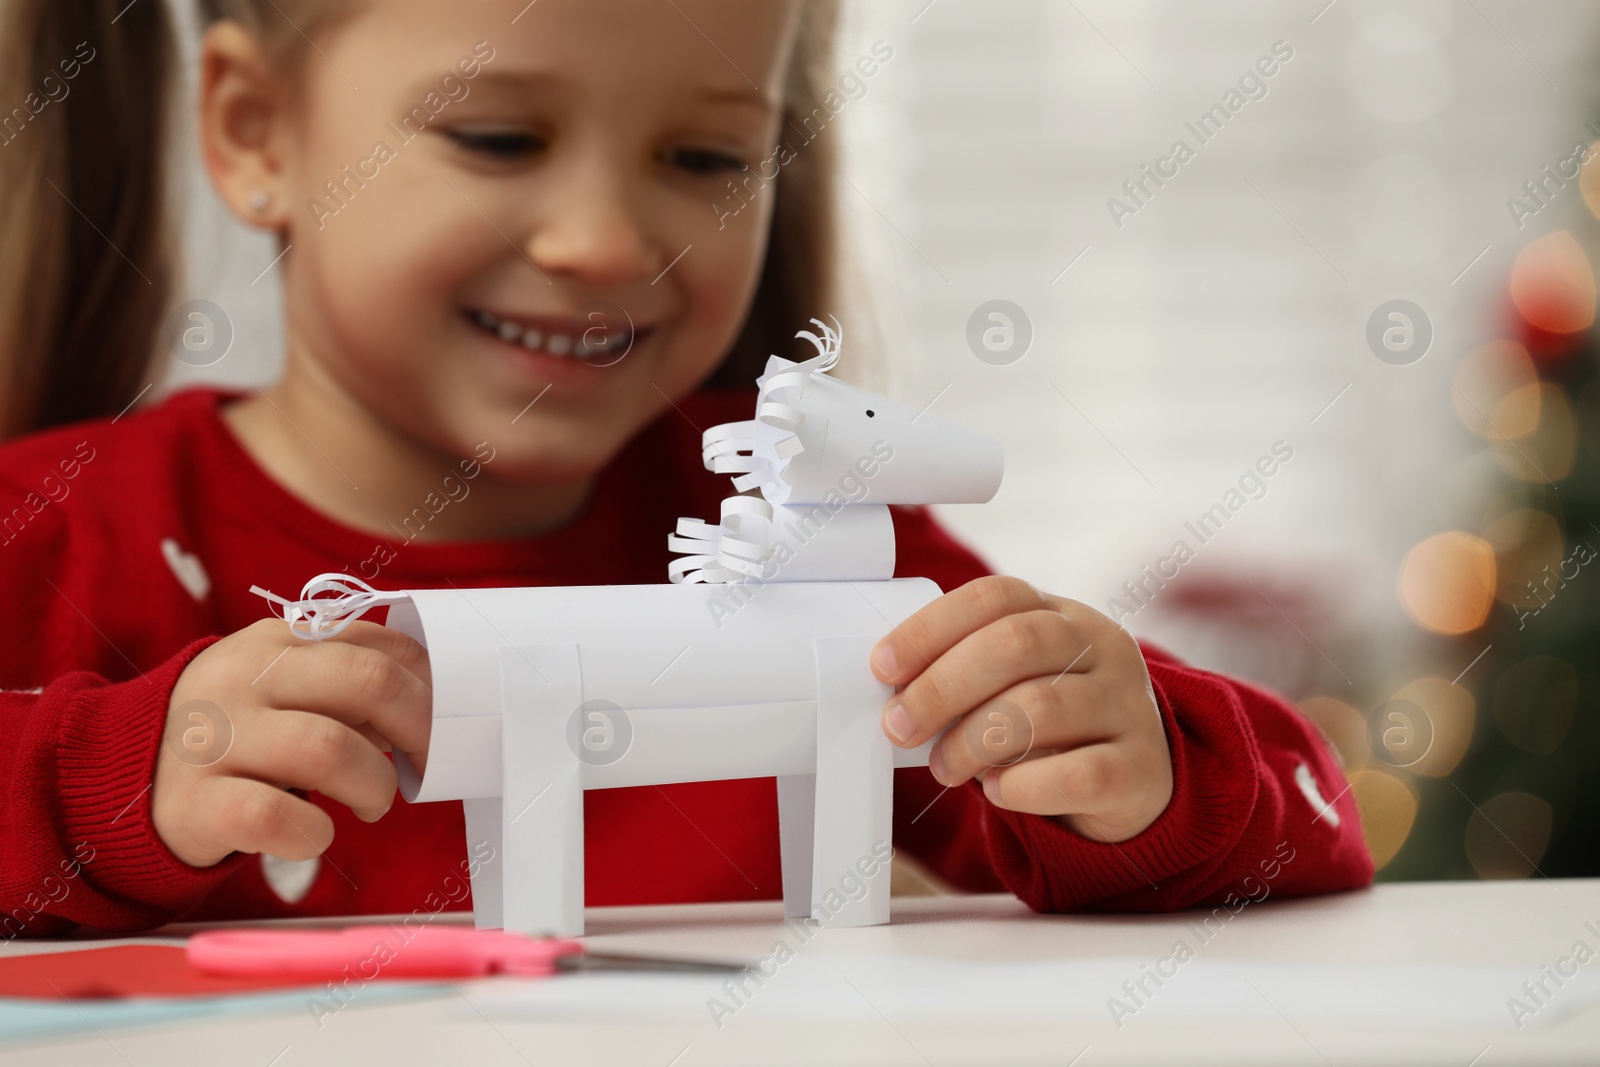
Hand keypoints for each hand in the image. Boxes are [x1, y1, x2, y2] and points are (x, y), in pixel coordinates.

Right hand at [152, 620, 431, 867]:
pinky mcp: (196, 803)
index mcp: (277, 642)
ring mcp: (215, 738)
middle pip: (365, 681)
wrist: (128, 778)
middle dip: (417, 727)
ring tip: (371, 802)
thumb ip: (349, 681)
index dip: (427, 686)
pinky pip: (275, 816)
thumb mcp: (284, 686)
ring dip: (375, 784)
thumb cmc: (239, 731)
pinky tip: (316, 833)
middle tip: (423, 762)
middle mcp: (243, 679)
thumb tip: (434, 703)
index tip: (445, 720)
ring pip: (329, 749)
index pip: (377, 643)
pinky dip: (315, 833)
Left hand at [872, 576, 1172, 842]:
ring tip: (944, 768)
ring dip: (972, 742)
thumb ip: (965, 674)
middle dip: (941, 687)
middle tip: (899, 727)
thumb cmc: (1051, 729)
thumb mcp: (1013, 683)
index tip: (883, 667)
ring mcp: (1129, 705)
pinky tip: (997, 791)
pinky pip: (1077, 773)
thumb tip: (894, 692)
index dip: (930, 627)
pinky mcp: (1141, 768)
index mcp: (1062, 614)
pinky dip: (1023, 786)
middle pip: (1014, 644)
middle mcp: (1102, 646)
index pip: (994, 596)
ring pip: (1040, 708)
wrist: (1135, 783)